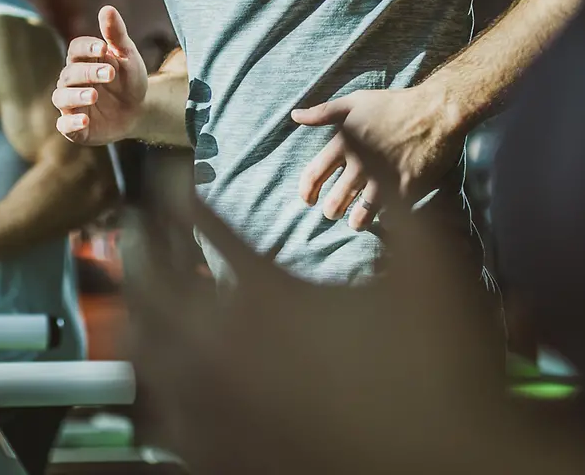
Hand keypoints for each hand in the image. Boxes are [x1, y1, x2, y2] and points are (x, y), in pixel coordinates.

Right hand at [53, 5, 149, 145]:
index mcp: (83, 61)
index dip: (86, 47)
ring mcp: (72, 104)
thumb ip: (116, 35)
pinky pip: (65, 126)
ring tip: (93, 94)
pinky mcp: (76, 128)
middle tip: (110, 73)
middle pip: (69, 73)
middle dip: (88, 72)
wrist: (139, 111)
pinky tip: (84, 120)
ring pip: (61, 97)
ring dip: (75, 95)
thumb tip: (107, 8)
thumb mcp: (128, 57)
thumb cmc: (129, 80)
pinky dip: (71, 123)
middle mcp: (72, 82)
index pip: (75, 49)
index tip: (103, 47)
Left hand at [122, 157, 505, 474]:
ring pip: (143, 350)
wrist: (446, 464)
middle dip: (138, 241)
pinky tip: (162, 375)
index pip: (199, 222)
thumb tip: (367, 142)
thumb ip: (393, 195)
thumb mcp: (430, 262)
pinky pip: (162, 415)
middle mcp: (227, 345)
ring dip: (137, 310)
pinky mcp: (223, 450)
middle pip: (148, 280)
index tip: (169, 172)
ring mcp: (219, 403)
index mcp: (269, 293)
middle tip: (137, 221)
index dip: (176, 190)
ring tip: (141, 292)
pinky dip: (154, 383)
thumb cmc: (439, 363)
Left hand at [293, 85, 466, 229]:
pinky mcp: (407, 187)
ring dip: (356, 222)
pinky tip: (385, 218)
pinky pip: (390, 214)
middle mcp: (360, 163)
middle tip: (333, 213)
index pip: (314, 174)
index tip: (308, 200)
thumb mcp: (355, 101)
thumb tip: (295, 116)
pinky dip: (385, 220)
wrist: (436, 110)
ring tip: (356, 222)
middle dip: (331, 211)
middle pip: (335, 200)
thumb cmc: (395, 104)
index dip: (307, 191)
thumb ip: (324, 112)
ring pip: (361, 214)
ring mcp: (384, 177)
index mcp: (344, 143)